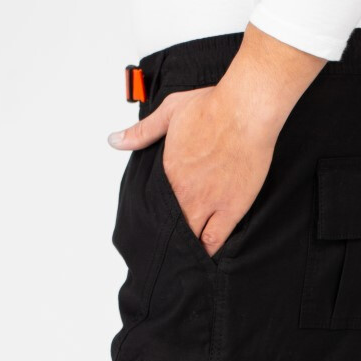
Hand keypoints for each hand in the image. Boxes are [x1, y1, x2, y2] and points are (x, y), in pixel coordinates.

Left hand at [108, 25, 325, 258]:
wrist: (245, 110)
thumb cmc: (212, 106)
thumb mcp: (169, 111)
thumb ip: (142, 131)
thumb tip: (114, 140)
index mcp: (168, 173)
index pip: (153, 206)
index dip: (153, 217)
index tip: (154, 222)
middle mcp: (185, 193)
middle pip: (170, 227)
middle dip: (167, 236)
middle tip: (166, 244)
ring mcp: (209, 203)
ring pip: (190, 237)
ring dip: (185, 246)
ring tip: (182, 253)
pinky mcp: (231, 208)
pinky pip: (215, 240)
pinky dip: (207, 250)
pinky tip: (204, 254)